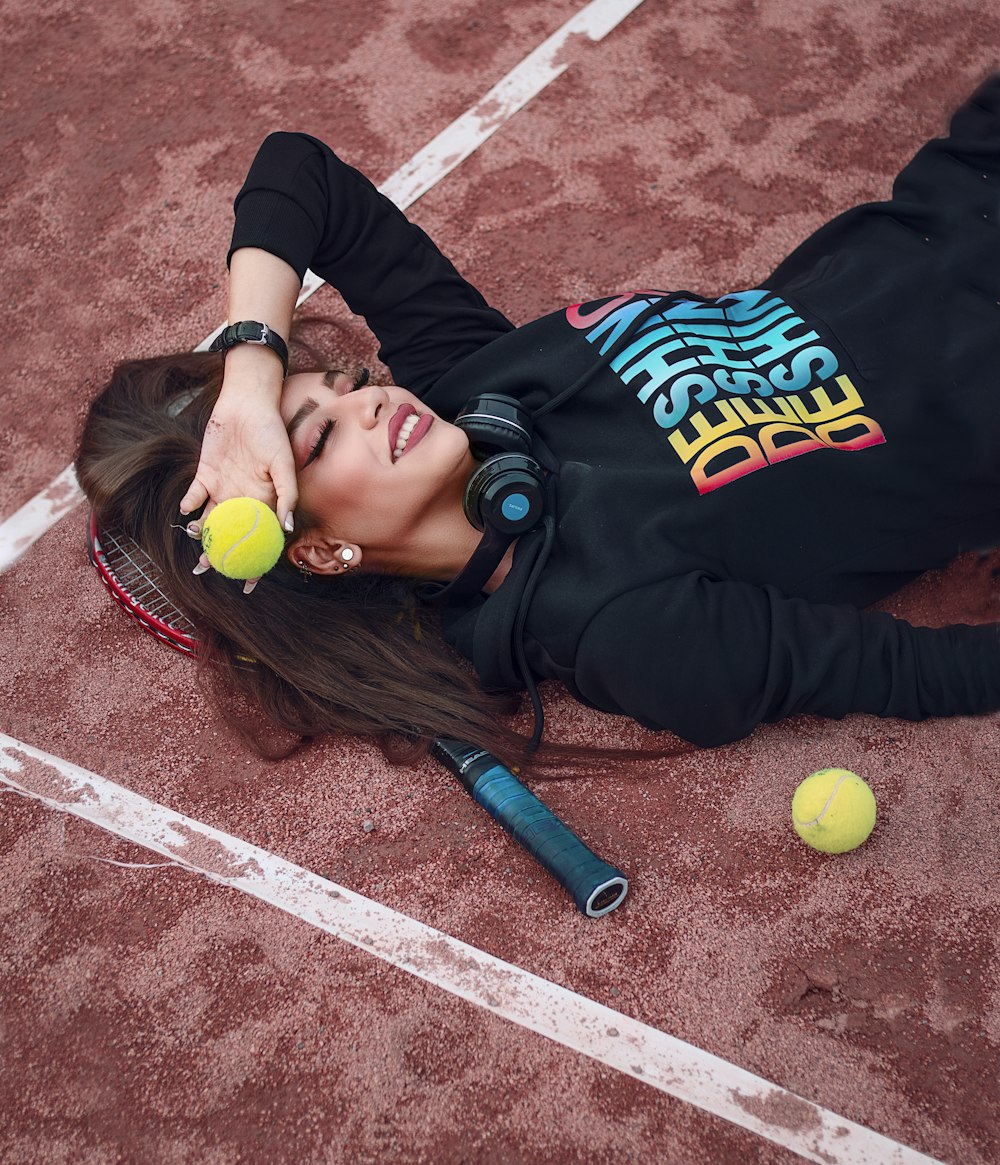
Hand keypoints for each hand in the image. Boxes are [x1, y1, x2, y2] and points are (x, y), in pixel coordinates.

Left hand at [180, 369, 296, 592]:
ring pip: (211, 520)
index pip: (260, 539)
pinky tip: (186, 511)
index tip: (248, 585)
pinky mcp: (205, 473)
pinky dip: (188, 505)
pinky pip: (194, 496)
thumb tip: (288, 527)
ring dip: (202, 534)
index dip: (255, 563)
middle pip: (232, 534)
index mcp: (264, 501)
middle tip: (208, 569)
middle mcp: (243, 499)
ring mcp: (223, 487)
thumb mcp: (284, 463)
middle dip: (220, 554)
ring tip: (197, 540)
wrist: (246, 402)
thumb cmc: (271, 431)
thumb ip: (287, 495)